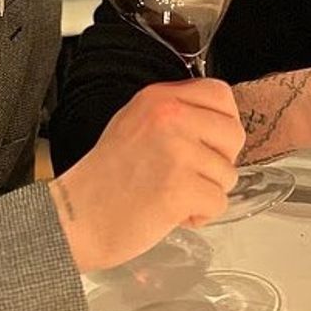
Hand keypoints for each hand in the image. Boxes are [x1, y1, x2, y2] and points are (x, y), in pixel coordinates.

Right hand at [49, 78, 244, 272]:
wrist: (77, 216)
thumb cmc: (105, 177)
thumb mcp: (135, 122)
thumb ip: (175, 113)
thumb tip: (216, 121)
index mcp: (159, 98)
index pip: (220, 94)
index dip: (224, 122)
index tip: (211, 143)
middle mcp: (170, 117)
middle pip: (234, 134)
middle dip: (220, 162)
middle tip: (191, 175)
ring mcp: (177, 151)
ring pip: (228, 174)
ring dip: (206, 192)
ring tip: (172, 196)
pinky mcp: (181, 187)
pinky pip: (218, 203)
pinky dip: (200, 215)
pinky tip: (173, 214)